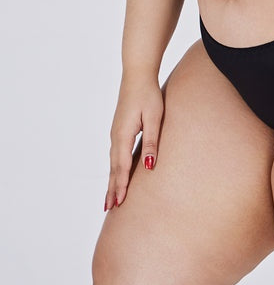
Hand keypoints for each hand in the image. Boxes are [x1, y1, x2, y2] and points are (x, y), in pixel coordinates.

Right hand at [105, 74, 162, 210]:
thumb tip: (149, 165)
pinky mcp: (119, 130)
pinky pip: (115, 155)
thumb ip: (151, 141)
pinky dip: (114, 169)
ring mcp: (115, 133)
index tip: (120, 203)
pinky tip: (116, 175)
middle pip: (113, 168)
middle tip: (109, 209)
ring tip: (110, 199)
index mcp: (123, 135)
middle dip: (112, 189)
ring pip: (113, 162)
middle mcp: (115, 136)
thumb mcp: (154, 117)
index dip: (121, 186)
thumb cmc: (148, 95)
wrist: (137, 75)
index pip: (122, 166)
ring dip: (112, 181)